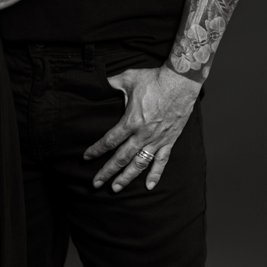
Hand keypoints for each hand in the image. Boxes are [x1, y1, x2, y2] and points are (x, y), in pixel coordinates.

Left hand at [83, 66, 199, 191]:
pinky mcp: (169, 140)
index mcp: (131, 121)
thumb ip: (111, 83)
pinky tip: (149, 186)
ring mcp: (157, 139)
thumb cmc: (154, 79)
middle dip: (107, 172)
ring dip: (127, 177)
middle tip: (96, 183)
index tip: (86, 157)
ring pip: (139, 164)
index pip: (109, 140)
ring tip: (116, 188)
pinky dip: (155, 174)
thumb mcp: (128, 78)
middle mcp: (143, 134)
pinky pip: (162, 161)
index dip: (96, 150)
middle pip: (121, 158)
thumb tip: (98, 82)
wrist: (180, 82)